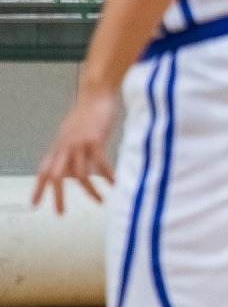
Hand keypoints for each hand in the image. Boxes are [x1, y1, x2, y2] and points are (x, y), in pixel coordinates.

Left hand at [33, 86, 117, 213]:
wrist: (96, 93)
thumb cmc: (88, 112)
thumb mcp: (72, 133)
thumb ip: (69, 150)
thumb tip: (71, 171)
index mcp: (58, 146)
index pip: (44, 170)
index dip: (38, 188)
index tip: (34, 205)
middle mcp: (65, 147)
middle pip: (56, 176)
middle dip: (57, 196)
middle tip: (61, 213)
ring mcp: (79, 144)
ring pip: (79, 174)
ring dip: (89, 190)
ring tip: (100, 201)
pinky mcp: (94, 140)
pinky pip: (100, 164)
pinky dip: (107, 176)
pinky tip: (115, 183)